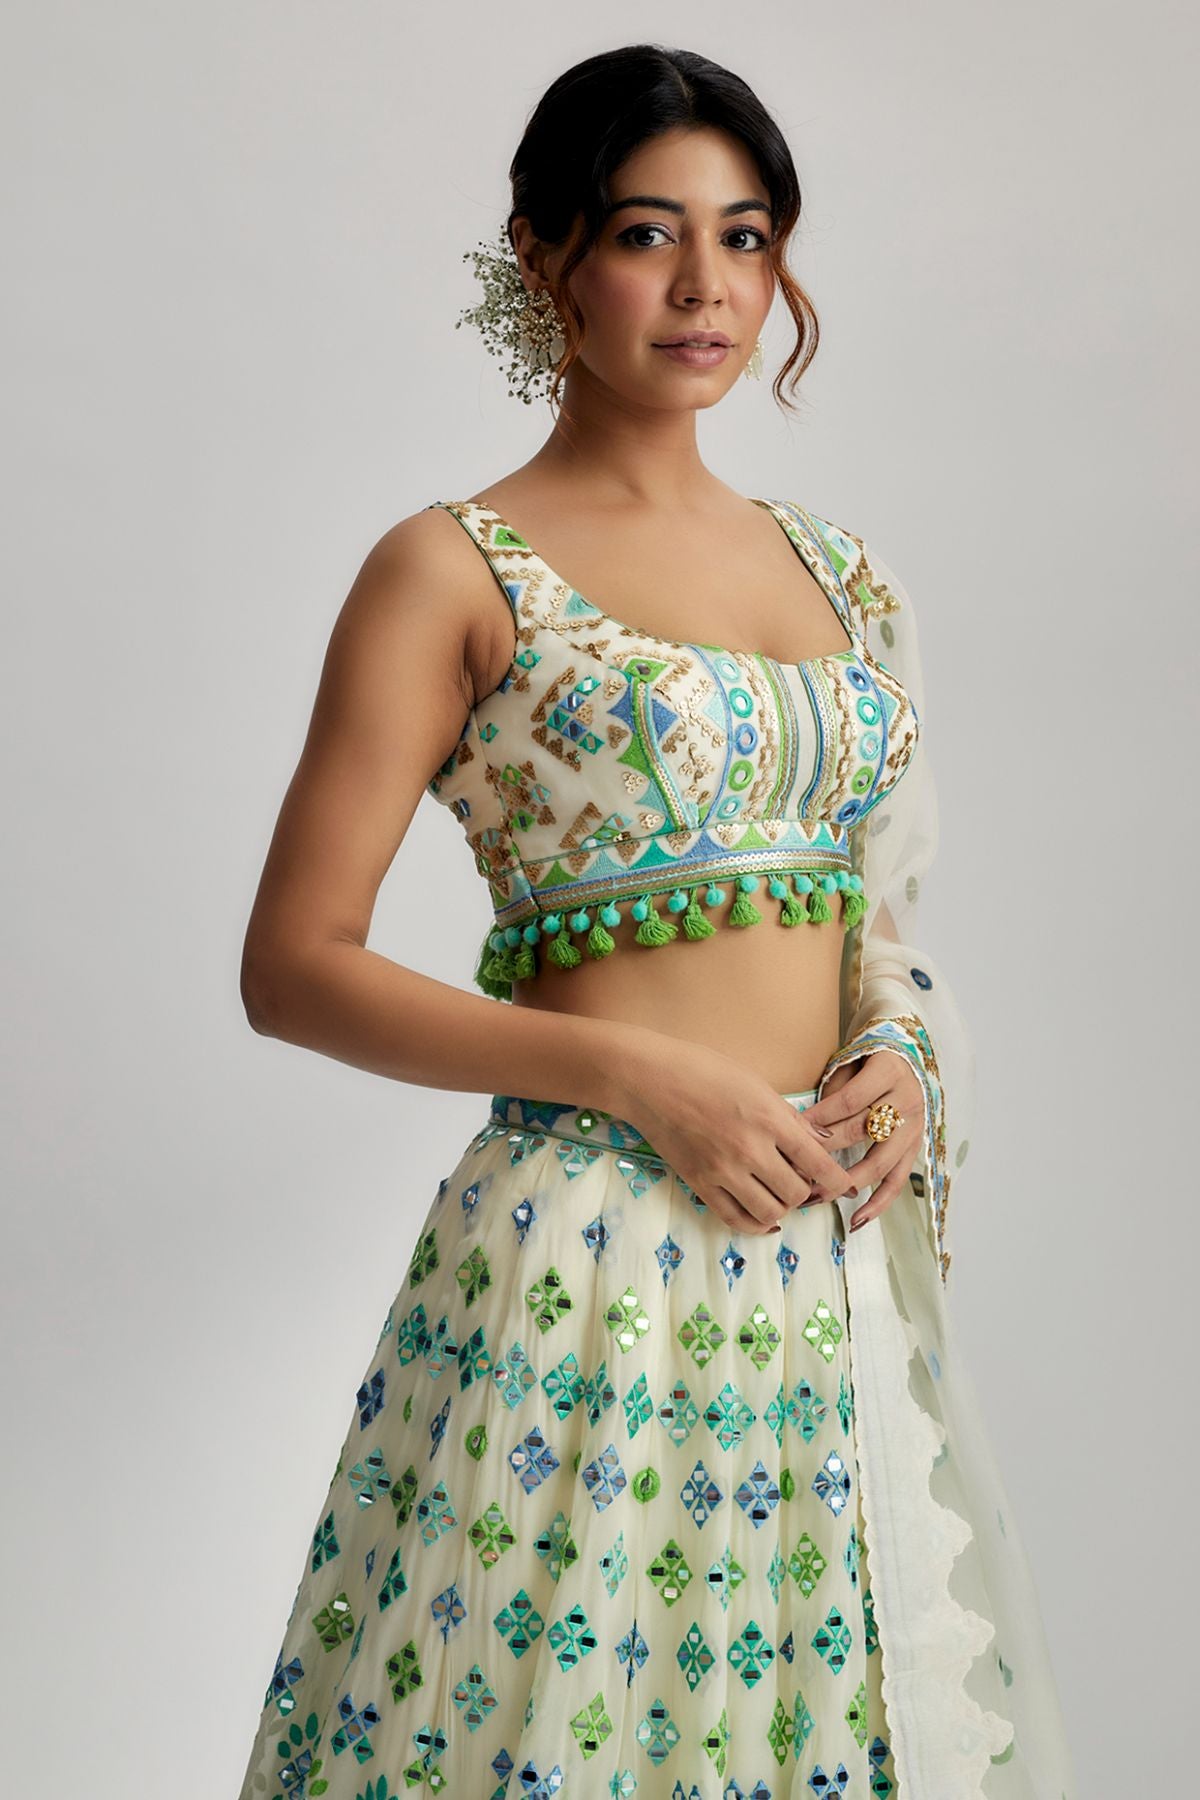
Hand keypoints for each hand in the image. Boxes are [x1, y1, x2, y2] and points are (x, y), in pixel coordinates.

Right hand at [611, 1034, 860, 1237]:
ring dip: (781, 1206)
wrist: (649, 1080)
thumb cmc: (703, 1070)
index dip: (839, 1181)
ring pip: (770, 1212)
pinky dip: (756, 1224)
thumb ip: (790, 1119)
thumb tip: (821, 1145)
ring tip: (779, 1193)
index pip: (818, 1164)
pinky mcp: (700, 1184)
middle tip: (804, 1181)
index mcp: (769, 1120)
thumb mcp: (757, 1084)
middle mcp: (750, 1150)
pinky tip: (763, 1218)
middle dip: (807, 1191)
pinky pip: (736, 1219)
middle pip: (797, 1193)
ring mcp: (723, 1171)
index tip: (847, 1187)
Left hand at [801, 1050, 924, 1232]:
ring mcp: (914, 1127)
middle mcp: (907, 1100)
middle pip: (862, 1132)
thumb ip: (833, 1092)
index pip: (849, 1101)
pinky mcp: (915, 1148)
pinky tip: (858, 1219)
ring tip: (818, 1196)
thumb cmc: (868, 1062)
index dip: (820, 1119)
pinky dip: (879, 1203)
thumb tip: (803, 1126)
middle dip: (826, 1153)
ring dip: (847, 1182)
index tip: (793, 1134)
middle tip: (795, 1170)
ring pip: (880, 1162)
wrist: (908, 1058)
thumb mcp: (850, 1063)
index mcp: (888, 1072)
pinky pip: (898, 1180)